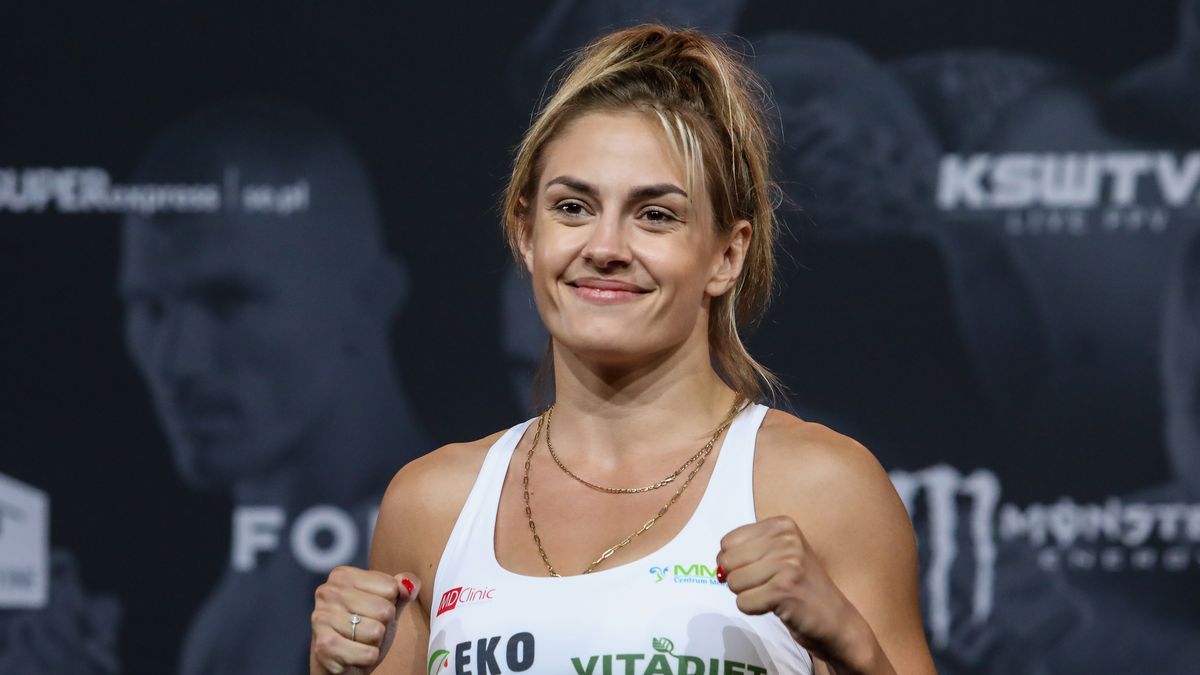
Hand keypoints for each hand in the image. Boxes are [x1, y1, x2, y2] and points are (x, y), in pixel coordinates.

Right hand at [309, 566, 419, 674]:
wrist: (342, 662)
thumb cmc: (365, 627)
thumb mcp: (388, 604)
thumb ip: (402, 589)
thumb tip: (408, 584)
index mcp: (343, 575)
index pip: (391, 587)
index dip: (390, 604)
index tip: (372, 611)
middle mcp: (328, 592)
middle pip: (385, 609)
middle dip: (383, 625)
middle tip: (366, 629)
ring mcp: (322, 617)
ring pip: (376, 632)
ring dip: (374, 643)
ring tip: (359, 641)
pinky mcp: (324, 645)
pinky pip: (368, 653)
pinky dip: (368, 658)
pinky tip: (354, 655)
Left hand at [717, 516, 875, 668]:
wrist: (835, 619)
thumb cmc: (800, 586)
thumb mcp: (778, 554)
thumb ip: (745, 551)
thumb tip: (717, 564)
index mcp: (781, 525)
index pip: (727, 542)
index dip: (735, 562)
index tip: (760, 570)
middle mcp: (786, 539)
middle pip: (727, 561)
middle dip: (740, 580)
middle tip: (767, 586)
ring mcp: (787, 563)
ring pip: (733, 583)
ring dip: (749, 595)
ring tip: (773, 595)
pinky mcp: (784, 590)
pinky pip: (743, 602)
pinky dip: (754, 609)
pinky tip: (777, 606)